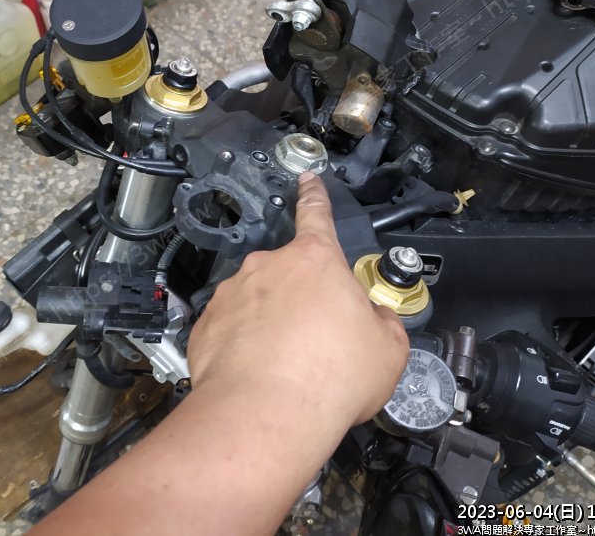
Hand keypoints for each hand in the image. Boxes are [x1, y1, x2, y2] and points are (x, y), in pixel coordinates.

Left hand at [188, 171, 408, 427]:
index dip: (315, 195)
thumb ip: (383, 323)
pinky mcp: (207, 324)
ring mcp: (233, 293)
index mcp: (315, 260)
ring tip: (289, 364)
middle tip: (317, 339)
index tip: (307, 180)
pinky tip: (260, 373)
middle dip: (302, 299)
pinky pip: (232, 329)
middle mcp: (268, 267)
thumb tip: (375, 321)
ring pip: (258, 302)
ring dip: (272, 324)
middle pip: (291, 274)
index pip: (317, 214)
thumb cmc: (328, 378)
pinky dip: (244, 346)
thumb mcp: (387, 350)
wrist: (265, 414)